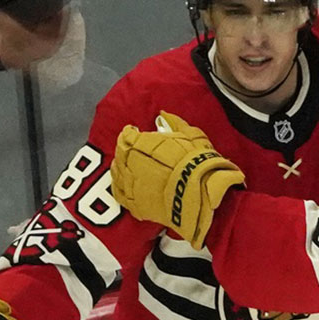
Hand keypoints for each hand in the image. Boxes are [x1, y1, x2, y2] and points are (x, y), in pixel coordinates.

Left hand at [111, 111, 244, 249]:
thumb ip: (174, 123)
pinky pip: (120, 195)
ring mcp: (131, 185)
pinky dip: (119, 188)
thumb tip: (165, 114)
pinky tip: (124, 186)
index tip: (134, 132)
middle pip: (120, 155)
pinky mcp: (136, 205)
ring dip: (120, 168)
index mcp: (142, 144)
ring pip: (117, 174)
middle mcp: (131, 164)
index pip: (127, 136)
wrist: (202, 194)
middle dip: (125, 151)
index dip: (131, 134)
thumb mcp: (191, 136)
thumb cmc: (197, 163)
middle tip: (132, 150)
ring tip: (126, 166)